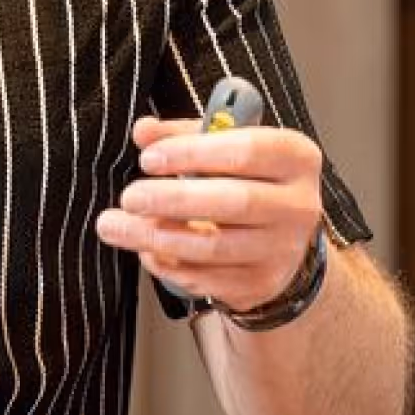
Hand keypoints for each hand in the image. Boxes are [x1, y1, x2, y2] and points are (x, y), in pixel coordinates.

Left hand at [94, 115, 324, 315]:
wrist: (281, 237)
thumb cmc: (247, 180)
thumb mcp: (223, 145)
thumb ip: (182, 135)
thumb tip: (144, 131)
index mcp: (294, 158)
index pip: (247, 150)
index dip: (193, 153)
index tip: (149, 158)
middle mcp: (297, 205)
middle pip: (234, 202)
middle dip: (172, 199)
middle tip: (129, 196)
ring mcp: (282, 249)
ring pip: (214, 247)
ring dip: (156, 237)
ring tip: (116, 225)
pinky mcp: (261, 283)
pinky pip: (207, 278)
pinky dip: (168, 265)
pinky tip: (146, 250)